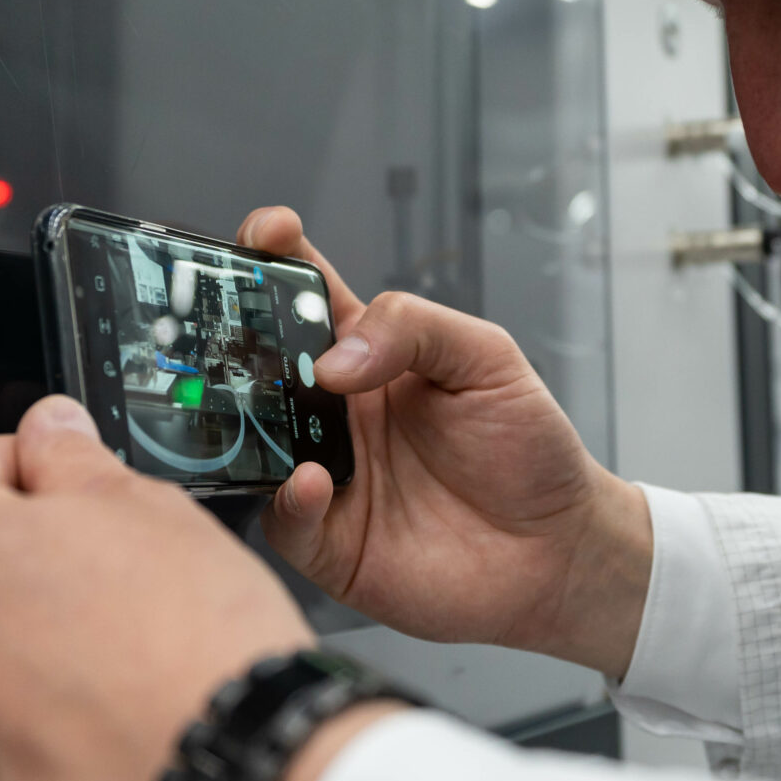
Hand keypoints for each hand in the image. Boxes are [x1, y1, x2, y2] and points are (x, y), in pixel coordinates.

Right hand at [237, 208, 651, 677]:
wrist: (559, 548)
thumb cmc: (528, 446)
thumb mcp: (487, 358)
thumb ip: (414, 330)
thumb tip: (335, 357)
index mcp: (367, 355)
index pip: (304, 293)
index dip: (276, 255)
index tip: (268, 231)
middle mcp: (334, 412)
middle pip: (259, 365)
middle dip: (230, 337)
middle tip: (221, 324)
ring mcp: (328, 475)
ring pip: (255, 442)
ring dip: (245, 420)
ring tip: (259, 403)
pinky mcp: (332, 542)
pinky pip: (286, 522)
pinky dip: (289, 500)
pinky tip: (313, 482)